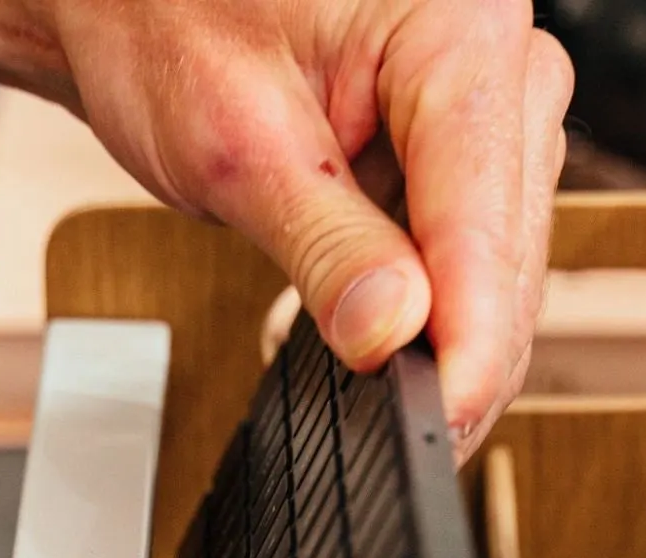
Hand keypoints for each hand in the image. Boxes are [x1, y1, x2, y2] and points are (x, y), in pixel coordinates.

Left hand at [0, 0, 571, 455]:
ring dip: (431, 344)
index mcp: (459, 29)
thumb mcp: (236, 146)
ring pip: (497, 279)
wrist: (139, 2)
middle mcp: (498, 65)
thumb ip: (326, 246)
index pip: (486, 224)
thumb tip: (393, 333)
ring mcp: (491, 116)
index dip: (469, 345)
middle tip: (380, 427)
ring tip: (343, 353)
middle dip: (452, 360)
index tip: (440, 427)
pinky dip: (418, 319)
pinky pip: (469, 268)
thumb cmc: (173, 24)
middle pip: (505, 262)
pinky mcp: (467, 162)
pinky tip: (356, 325)